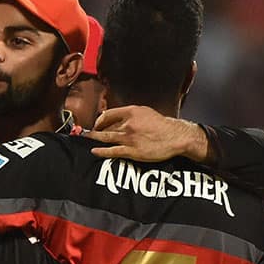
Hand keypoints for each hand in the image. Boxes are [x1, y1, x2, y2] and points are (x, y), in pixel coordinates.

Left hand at [85, 106, 210, 162]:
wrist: (175, 137)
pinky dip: (101, 151)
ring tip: (88, 139)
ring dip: (96, 138)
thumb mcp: (146, 112)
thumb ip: (131, 114)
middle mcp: (128, 124)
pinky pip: (113, 151)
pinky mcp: (132, 151)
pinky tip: (94, 151)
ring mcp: (129, 138)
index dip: (100, 119)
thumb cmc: (162, 125)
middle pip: (106, 127)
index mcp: (132, 112)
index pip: (109, 114)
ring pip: (107, 138)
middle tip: (87, 132)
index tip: (97, 123)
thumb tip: (117, 117)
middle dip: (96, 129)